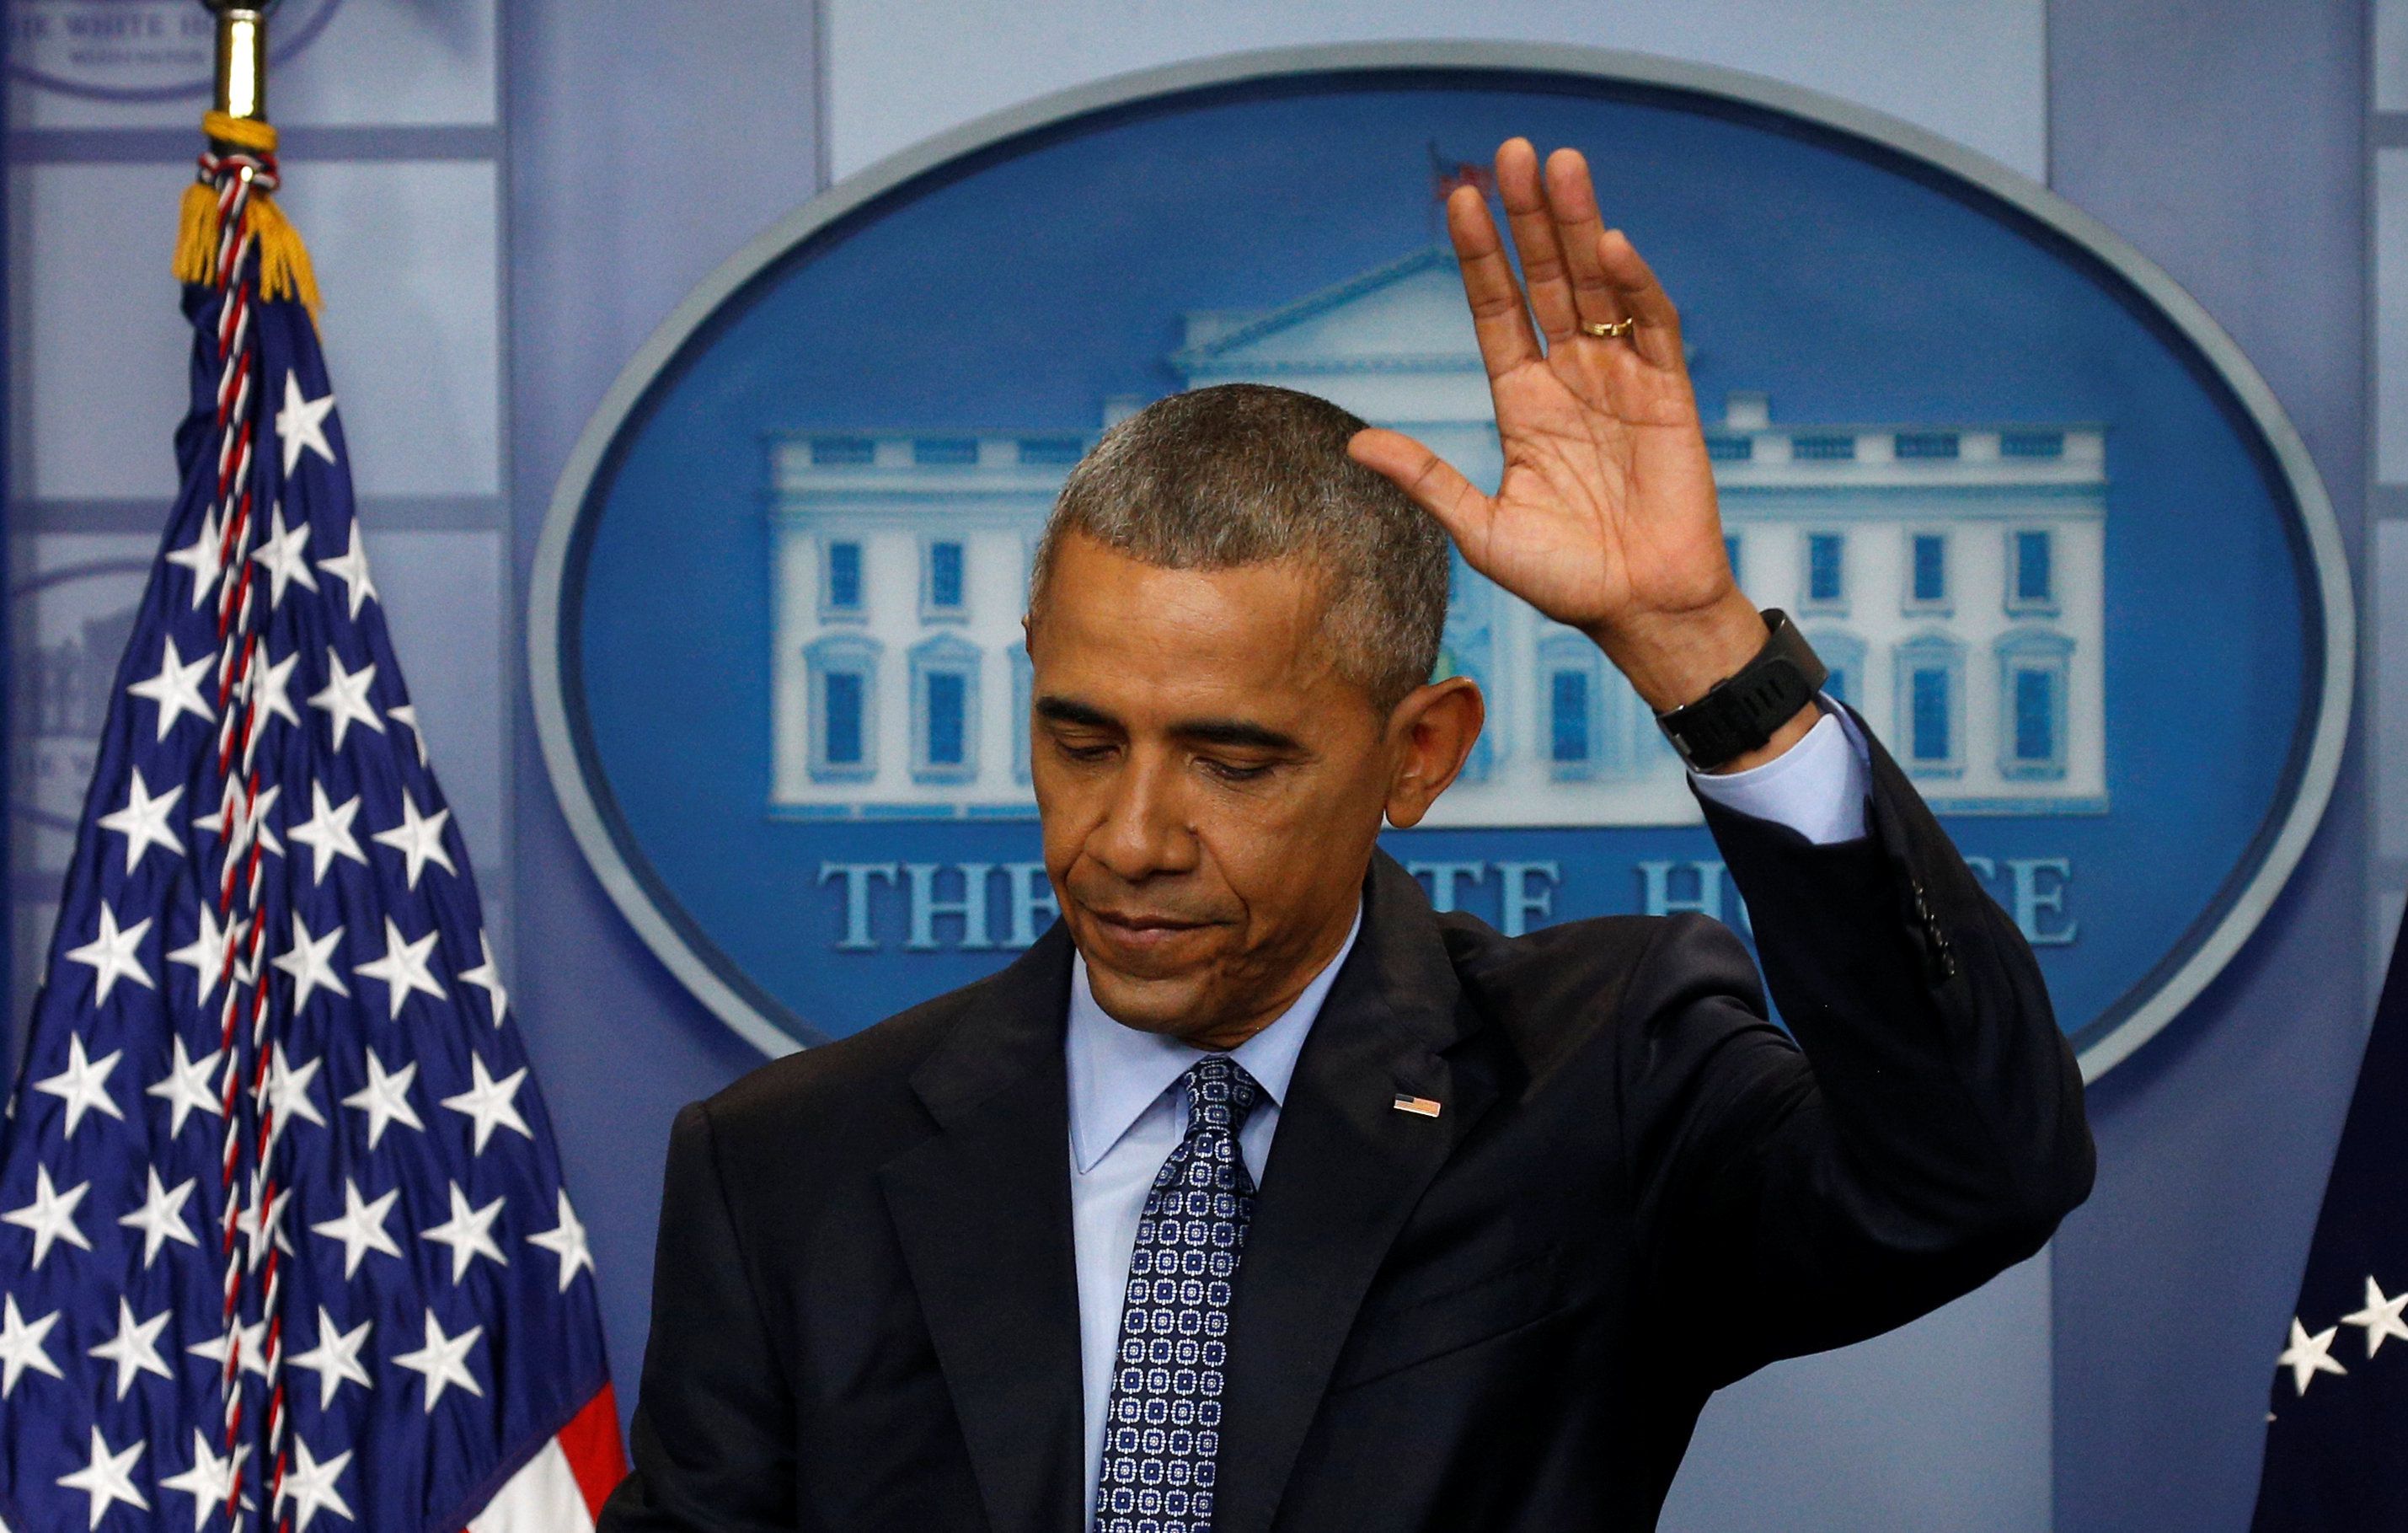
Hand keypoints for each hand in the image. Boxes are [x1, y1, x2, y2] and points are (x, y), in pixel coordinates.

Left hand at [1350, 139, 1807, 761]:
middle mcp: (1570, 378)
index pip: (1496, 310)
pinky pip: (1652, 328)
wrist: (1640, 612)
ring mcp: (1622, 381)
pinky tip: (1607, 244)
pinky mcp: (1670, 397)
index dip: (1478, 256)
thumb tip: (1353, 442)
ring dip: (1576, 226)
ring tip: (1558, 165)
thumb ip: (1426, 479)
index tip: (1457, 200)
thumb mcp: (1481, 530)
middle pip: (1544, 280)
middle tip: (1510, 153)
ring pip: (1595, 287)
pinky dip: (1634, 286)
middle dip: (1527, 218)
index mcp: (1522, 402)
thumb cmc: (1564, 580)